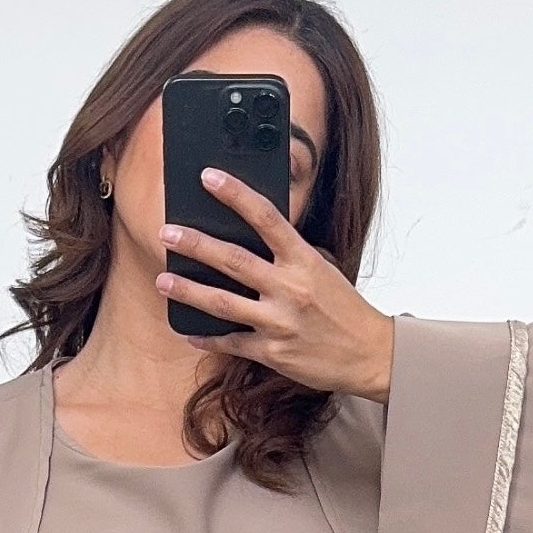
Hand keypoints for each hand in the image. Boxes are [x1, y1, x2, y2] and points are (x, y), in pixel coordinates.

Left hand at [158, 169, 395, 399]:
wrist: (370, 354)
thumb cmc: (344, 309)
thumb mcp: (323, 271)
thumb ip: (289, 256)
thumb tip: (250, 239)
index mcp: (304, 260)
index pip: (266, 217)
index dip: (235, 195)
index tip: (208, 178)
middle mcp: (290, 288)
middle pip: (233, 260)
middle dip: (195, 244)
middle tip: (167, 233)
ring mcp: (279, 322)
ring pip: (222, 303)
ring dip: (188, 291)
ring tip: (162, 280)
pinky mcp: (273, 352)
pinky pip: (231, 343)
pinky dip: (207, 337)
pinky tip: (188, 330)